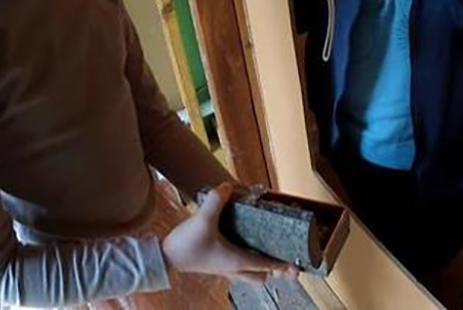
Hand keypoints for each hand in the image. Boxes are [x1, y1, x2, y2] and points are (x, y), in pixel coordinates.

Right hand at [161, 183, 298, 283]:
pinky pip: (239, 266)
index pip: (267, 265)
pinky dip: (247, 259)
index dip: (283, 263)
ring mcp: (224, 267)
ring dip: (261, 266)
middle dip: (275, 270)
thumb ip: (215, 201)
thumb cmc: (186, 245)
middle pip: (262, 275)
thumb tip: (227, 186)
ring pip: (250, 273)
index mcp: (236, 261)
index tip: (297, 262)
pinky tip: (245, 242)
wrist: (165, 257)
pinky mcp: (216, 263)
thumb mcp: (202, 220)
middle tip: (286, 259)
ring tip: (269, 250)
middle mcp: (233, 267)